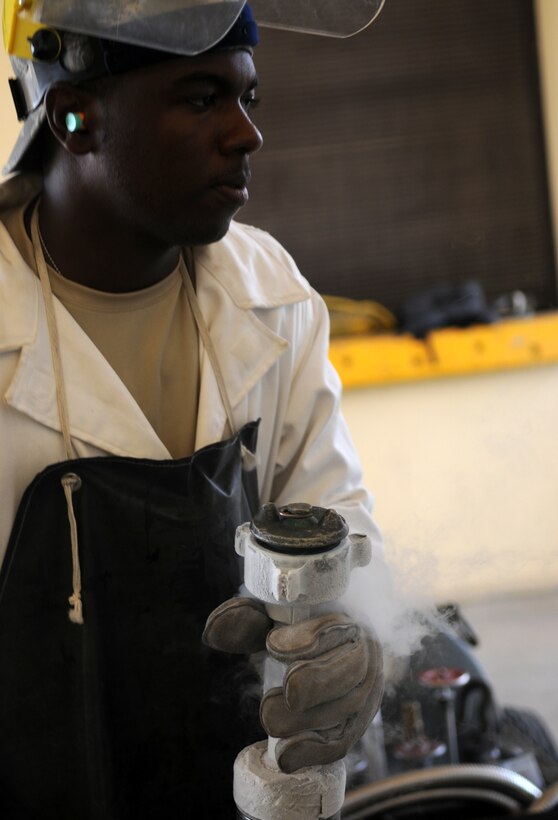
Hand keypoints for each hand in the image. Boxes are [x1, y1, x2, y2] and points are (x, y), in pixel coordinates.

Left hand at [202, 597, 383, 772]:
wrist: (333, 657)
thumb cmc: (301, 632)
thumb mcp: (276, 620)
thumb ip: (248, 622)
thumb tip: (213, 633)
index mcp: (348, 623)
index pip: (339, 628)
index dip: (310, 638)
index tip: (272, 644)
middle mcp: (364, 660)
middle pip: (351, 672)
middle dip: (315, 680)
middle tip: (284, 687)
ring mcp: (361, 698)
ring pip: (344, 712)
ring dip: (306, 719)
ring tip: (268, 717)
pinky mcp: (350, 730)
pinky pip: (338, 745)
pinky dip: (311, 752)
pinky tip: (284, 757)